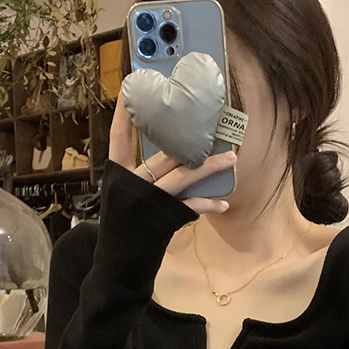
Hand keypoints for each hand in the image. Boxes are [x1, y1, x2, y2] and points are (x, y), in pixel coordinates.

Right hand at [109, 91, 233, 216]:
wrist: (117, 262)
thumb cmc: (124, 225)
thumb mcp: (124, 195)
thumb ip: (142, 174)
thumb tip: (173, 153)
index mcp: (117, 174)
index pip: (119, 136)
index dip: (123, 113)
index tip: (129, 86)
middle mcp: (131, 184)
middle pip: (162, 155)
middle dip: (187, 139)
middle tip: (211, 121)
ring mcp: (148, 201)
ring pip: (181, 177)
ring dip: (208, 167)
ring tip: (231, 157)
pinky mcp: (163, 219)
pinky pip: (190, 207)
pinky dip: (207, 204)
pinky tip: (223, 202)